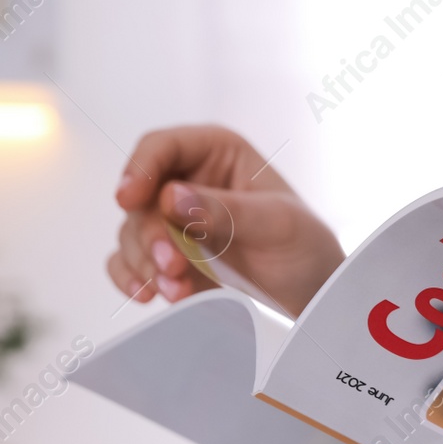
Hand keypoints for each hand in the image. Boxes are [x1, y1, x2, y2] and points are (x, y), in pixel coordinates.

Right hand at [108, 125, 344, 317]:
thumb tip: (170, 198)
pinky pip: (130, 262)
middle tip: (173, 264)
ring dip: (146, 262)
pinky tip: (147, 294)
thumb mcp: (278, 224)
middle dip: (151, 234)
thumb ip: (227, 211)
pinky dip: (133, 278)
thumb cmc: (305, 246)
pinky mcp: (167, 257)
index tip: (130, 199)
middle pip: (141, 198)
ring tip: (176, 289)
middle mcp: (187, 181)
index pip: (162, 147)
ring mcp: (173, 221)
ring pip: (133, 232)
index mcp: (216, 153)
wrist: (311, 295)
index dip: (140, 169)